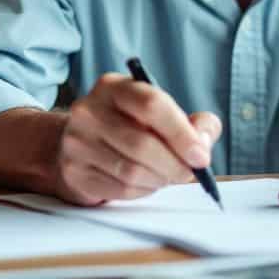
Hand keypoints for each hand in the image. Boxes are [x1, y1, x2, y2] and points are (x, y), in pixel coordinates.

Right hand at [55, 72, 220, 205]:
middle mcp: (88, 110)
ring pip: (132, 171)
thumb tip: (204, 141)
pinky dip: (142, 191)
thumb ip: (193, 123)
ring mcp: (77, 142)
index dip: (181, 133)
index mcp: (113, 87)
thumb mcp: (159, 113)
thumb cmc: (128, 126)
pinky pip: (119, 190)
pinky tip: (144, 183)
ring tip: (166, 176)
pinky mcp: (74, 172)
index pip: (152, 104)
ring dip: (159, 180)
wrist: (78, 143)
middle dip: (175, 164)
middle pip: (143, 144)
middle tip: (189, 172)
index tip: (201, 156)